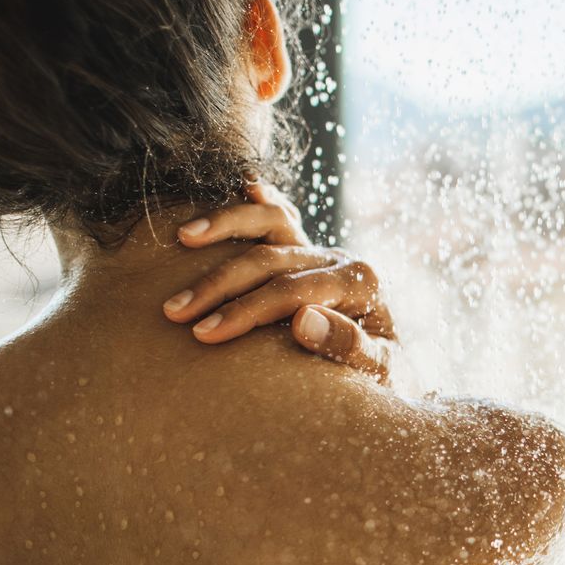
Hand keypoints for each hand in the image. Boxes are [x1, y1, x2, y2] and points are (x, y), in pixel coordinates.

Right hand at [162, 180, 397, 382]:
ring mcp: (319, 252)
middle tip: (175, 312)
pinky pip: (278, 217)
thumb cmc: (381, 378)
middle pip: (271, 259)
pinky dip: (256, 203)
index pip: (294, 292)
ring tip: (182, 237)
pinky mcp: (302, 251)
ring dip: (224, 226)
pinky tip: (242, 185)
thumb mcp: (380, 372)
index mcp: (362, 283)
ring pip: (271, 222)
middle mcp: (340, 259)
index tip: (206, 333)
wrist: (389, 371)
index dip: (247, 310)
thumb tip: (302, 321)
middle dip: (220, 284)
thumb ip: (348, 347)